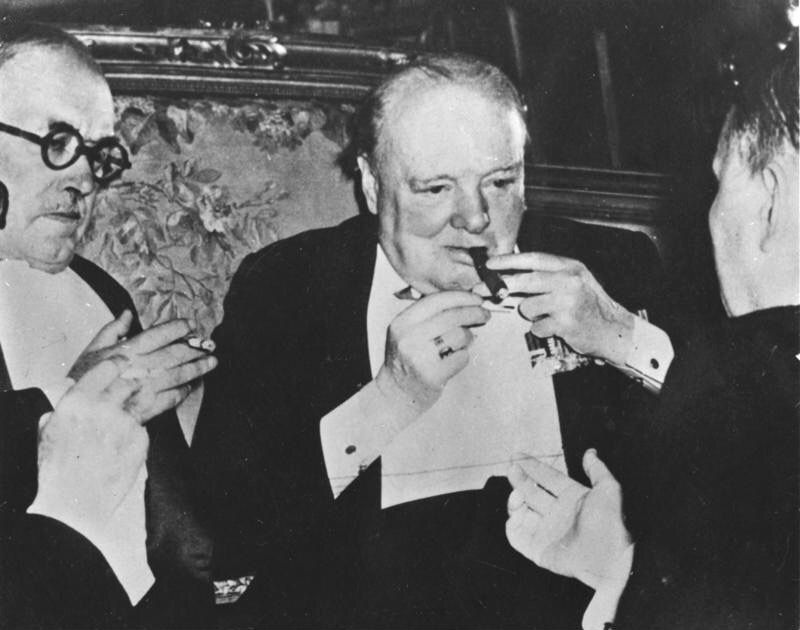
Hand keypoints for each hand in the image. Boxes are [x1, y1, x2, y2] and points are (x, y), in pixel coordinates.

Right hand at [31, 359, 149, 537]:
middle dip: (130, 386)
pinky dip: (136, 434)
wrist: (75, 504)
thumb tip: (70, 388)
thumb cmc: (57, 470)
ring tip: (124, 423)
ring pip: (140, 403)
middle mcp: (103, 407)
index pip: (107, 367)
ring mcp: (125, 422)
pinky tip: (123, 449)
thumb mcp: (48, 432)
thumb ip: (62, 406)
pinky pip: (143, 427)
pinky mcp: (141, 439)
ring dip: (135, 407)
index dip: (118, 363)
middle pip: (128, 382)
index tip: (124, 362)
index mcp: (77, 401)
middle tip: (129, 394)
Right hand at [68, 311, 217, 421]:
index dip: (178, 328)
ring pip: (178, 375)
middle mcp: (140, 368)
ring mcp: (145, 388)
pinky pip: (172, 398)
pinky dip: (185, 391)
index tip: (192, 324)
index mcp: (127, 351)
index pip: (158, 335)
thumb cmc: (81, 381)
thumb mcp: (90, 351)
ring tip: (211, 362)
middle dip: (194, 349)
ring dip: (197, 368)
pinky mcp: (148, 408)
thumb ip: (111, 330)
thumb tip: (127, 313)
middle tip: (210, 344)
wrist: (78, 414)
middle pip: (174, 355)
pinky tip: (193, 385)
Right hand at [377, 291, 488, 413]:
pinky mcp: (433, 375)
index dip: (461, 297)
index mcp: (402, 323)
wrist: (395, 393)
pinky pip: (462, 357)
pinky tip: (453, 360)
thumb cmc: (406, 361)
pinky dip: (463, 357)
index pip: (437, 300)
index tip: (476, 299)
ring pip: (460, 335)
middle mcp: (408, 338)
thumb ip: (431, 316)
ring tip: (460, 345)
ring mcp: (420, 357)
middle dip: (474, 313)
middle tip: (484, 314)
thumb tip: (466, 303)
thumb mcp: (407, 332)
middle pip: (452, 316)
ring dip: (468, 338)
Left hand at [477, 253, 634, 364]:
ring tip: (546, 315)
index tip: (489, 265)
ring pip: (528, 307)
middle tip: (485, 290)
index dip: (508, 260)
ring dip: (530, 314)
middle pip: (527, 280)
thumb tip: (510, 273)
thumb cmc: (589, 305)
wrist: (613, 329)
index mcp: (570, 267)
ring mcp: (568, 302)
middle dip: (504, 286)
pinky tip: (554, 327)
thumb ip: (548, 274)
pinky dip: (540, 330)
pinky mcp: (566, 324)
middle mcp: (570, 281)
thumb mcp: (574, 280)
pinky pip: (537, 327)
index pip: (533, 259)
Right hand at [506, 449, 631, 589]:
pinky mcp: (539, 550)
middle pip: (531, 492)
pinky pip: (516, 536)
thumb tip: (590, 452)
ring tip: (517, 494)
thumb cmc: (610, 523)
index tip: (518, 455)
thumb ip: (597, 469)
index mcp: (572, 498)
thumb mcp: (608, 489)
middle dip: (520, 479)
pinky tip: (516, 513)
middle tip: (512, 468)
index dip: (533, 466)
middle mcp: (558, 513)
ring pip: (521, 512)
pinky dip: (511, 524)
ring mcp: (547, 531)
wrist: (609, 558)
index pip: (547, 477)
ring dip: (514, 500)